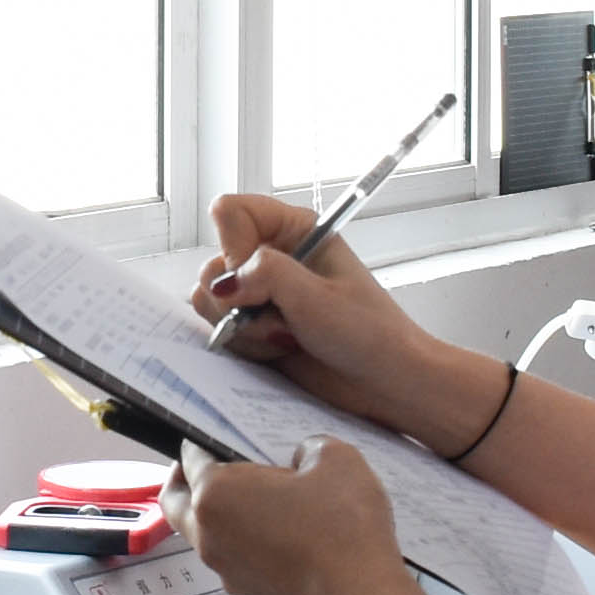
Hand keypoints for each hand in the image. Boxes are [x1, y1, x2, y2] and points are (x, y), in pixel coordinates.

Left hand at [186, 436, 407, 594]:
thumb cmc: (344, 532)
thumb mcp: (336, 459)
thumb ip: (309, 446)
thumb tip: (303, 458)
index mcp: (215, 494)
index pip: (191, 458)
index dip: (203, 439)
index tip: (216, 435)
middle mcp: (209, 534)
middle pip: (176, 502)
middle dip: (185, 479)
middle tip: (208, 463)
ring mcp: (225, 567)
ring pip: (201, 532)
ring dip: (215, 512)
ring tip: (255, 495)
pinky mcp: (247, 589)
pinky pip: (230, 555)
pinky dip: (240, 538)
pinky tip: (278, 527)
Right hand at [191, 192, 437, 422]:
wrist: (383, 382)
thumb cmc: (368, 333)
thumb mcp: (317, 296)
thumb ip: (265, 275)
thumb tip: (223, 283)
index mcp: (294, 229)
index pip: (231, 212)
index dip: (234, 246)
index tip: (256, 278)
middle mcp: (273, 257)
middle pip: (214, 261)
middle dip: (238, 298)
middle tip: (278, 315)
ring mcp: (261, 294)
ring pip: (211, 299)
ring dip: (244, 326)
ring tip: (285, 336)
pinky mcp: (255, 327)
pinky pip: (219, 330)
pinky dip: (244, 345)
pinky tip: (280, 350)